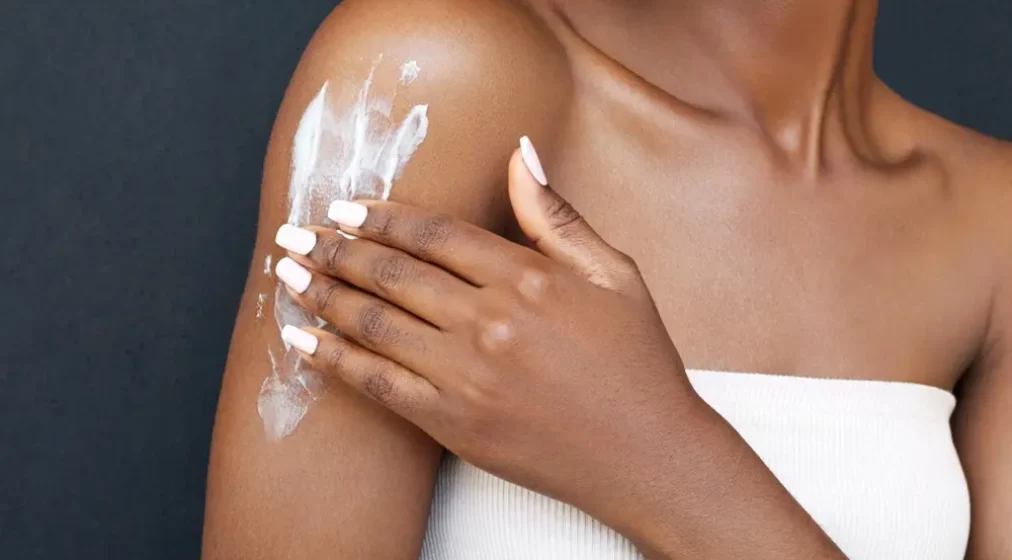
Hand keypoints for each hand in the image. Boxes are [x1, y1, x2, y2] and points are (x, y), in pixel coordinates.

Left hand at [273, 138, 698, 533]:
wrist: (648, 454)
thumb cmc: (637, 363)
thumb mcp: (614, 275)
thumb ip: (557, 216)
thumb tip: (521, 153)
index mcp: (527, 277)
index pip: (434, 233)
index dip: (382, 217)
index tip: (345, 207)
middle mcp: (489, 320)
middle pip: (393, 273)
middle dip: (336, 249)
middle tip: (296, 234)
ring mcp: (467, 375)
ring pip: (375, 323)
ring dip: (324, 294)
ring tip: (289, 274)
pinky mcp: (453, 423)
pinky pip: (378, 384)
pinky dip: (334, 360)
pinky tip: (303, 341)